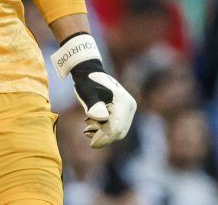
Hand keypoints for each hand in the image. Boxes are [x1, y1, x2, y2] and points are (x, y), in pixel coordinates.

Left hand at [50, 33, 135, 147]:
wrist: (89, 72)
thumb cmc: (87, 82)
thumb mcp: (88, 93)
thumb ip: (94, 106)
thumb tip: (102, 118)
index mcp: (123, 101)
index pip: (117, 127)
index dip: (105, 138)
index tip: (91, 144)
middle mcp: (129, 106)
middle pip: (120, 131)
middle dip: (104, 137)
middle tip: (87, 133)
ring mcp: (128, 109)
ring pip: (118, 131)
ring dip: (103, 134)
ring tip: (87, 128)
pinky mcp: (124, 112)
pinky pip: (117, 127)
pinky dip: (105, 130)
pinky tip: (91, 128)